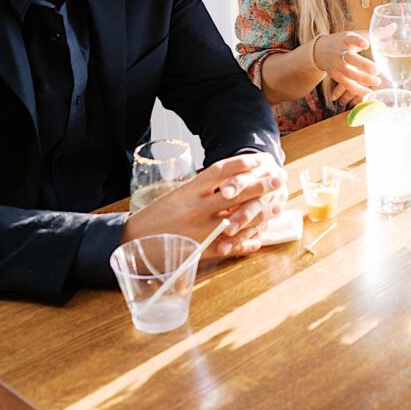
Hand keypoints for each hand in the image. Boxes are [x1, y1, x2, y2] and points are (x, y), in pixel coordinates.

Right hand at [124, 152, 286, 258]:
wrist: (132, 241)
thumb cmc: (156, 216)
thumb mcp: (177, 196)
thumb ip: (200, 190)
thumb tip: (226, 182)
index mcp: (189, 190)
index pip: (221, 171)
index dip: (242, 164)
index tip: (259, 159)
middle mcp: (197, 207)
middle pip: (236, 193)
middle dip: (260, 185)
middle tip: (278, 179)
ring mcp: (200, 229)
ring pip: (238, 219)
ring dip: (258, 214)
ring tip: (273, 209)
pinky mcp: (201, 250)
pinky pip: (230, 246)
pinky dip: (245, 243)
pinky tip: (257, 240)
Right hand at [314, 30, 381, 102]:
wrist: (320, 51)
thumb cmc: (343, 41)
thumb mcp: (356, 35)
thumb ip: (375, 34)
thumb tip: (394, 27)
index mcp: (345, 39)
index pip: (351, 39)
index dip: (357, 41)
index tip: (366, 44)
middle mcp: (340, 52)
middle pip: (350, 58)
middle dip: (362, 65)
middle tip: (377, 70)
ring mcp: (337, 66)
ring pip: (349, 73)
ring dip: (363, 79)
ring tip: (377, 82)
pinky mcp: (336, 76)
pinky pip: (347, 85)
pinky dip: (358, 90)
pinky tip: (369, 93)